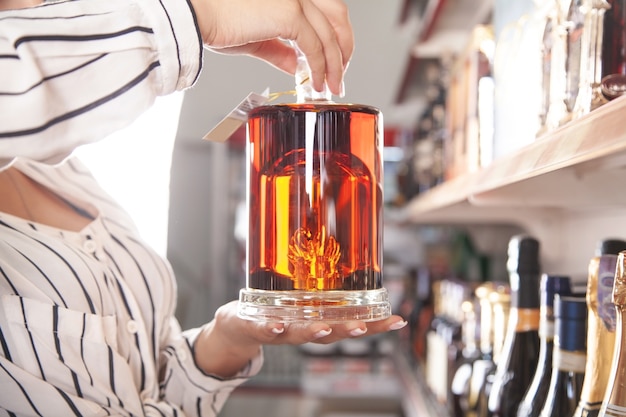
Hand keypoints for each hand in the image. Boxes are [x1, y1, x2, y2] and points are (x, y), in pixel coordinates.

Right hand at [189, 0, 352, 94]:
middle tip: (340, 72)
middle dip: (344, 47)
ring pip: (330, 34)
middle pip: (338, 15)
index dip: (335, 36)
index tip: (334, 59)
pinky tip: (316, 82)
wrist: (198, 16)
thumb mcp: (258, 38)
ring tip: (331, 84)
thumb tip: (299, 66)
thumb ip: (282, 50)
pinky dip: (319, 68)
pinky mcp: (290, 14)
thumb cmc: (217, 21)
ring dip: (335, 63)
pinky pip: (315, 47)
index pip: (326, 9)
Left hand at [194, 300, 406, 377]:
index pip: (352, 323)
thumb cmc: (276, 308)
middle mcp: (304, 330)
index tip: (398, 320)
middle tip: (364, 327)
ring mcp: (281, 331)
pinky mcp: (256, 327)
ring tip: (324, 327)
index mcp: (320, 321)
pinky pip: (265, 330)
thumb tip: (347, 246)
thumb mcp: (304, 294)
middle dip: (347, 331)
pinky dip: (272, 328)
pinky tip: (279, 324)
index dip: (375, 325)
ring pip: (299, 334)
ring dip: (312, 332)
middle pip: (330, 333)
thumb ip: (324, 279)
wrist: (238, 327)